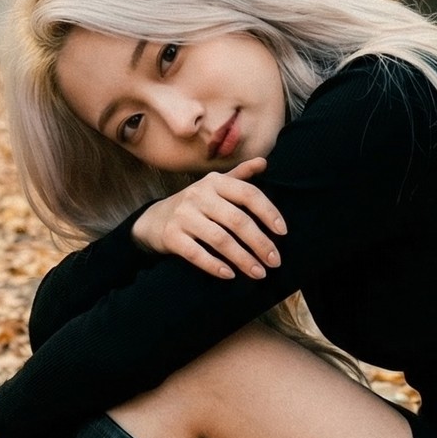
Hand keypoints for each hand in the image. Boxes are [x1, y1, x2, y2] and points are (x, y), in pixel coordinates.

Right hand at [131, 159, 285, 279]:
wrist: (154, 220)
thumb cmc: (194, 205)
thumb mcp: (214, 186)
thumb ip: (240, 176)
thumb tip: (264, 162)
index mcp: (215, 182)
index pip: (248, 194)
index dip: (268, 212)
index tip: (283, 232)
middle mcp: (198, 195)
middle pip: (237, 220)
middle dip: (260, 243)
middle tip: (275, 261)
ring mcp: (183, 216)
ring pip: (220, 239)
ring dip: (243, 259)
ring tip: (259, 273)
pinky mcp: (171, 236)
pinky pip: (196, 254)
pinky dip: (214, 266)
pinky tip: (230, 275)